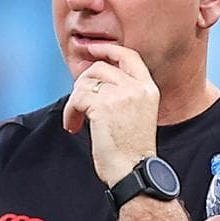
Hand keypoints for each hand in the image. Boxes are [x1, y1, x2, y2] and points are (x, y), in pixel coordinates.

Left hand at [62, 43, 158, 185]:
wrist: (134, 171)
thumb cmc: (131, 150)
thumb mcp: (137, 114)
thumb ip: (123, 93)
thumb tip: (92, 77)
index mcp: (148, 89)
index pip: (129, 56)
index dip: (108, 49)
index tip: (91, 50)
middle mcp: (137, 88)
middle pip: (100, 67)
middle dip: (83, 82)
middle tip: (78, 102)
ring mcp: (121, 95)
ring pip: (86, 82)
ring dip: (75, 101)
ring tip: (77, 119)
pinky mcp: (103, 106)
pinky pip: (77, 98)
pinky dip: (70, 112)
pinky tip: (74, 126)